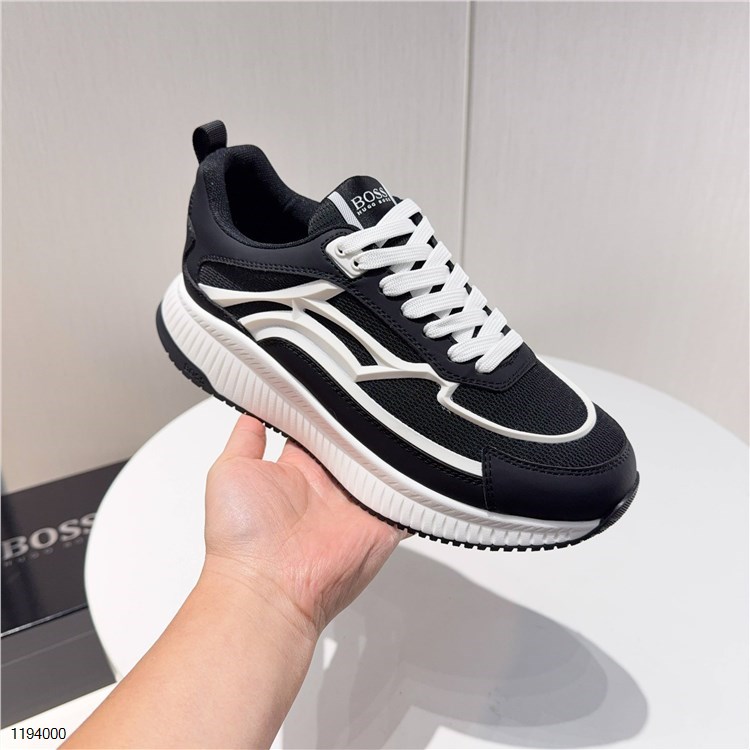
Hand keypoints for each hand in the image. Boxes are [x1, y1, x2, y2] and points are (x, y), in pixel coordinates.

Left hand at [202, 415, 407, 637]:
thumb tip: (252, 410)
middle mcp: (328, 485)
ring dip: (392, 447)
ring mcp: (357, 504)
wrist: (267, 588)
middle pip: (355, 442)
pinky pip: (410, 499)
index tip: (336, 383)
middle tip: (374, 394)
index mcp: (296, 469)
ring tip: (402, 417)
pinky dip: (419, 485)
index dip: (327, 407)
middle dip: (364, 423)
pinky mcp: (382, 523)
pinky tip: (425, 460)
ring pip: (385, 465)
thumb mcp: (229, 472)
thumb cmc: (241, 538)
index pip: (319, 428)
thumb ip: (245, 438)